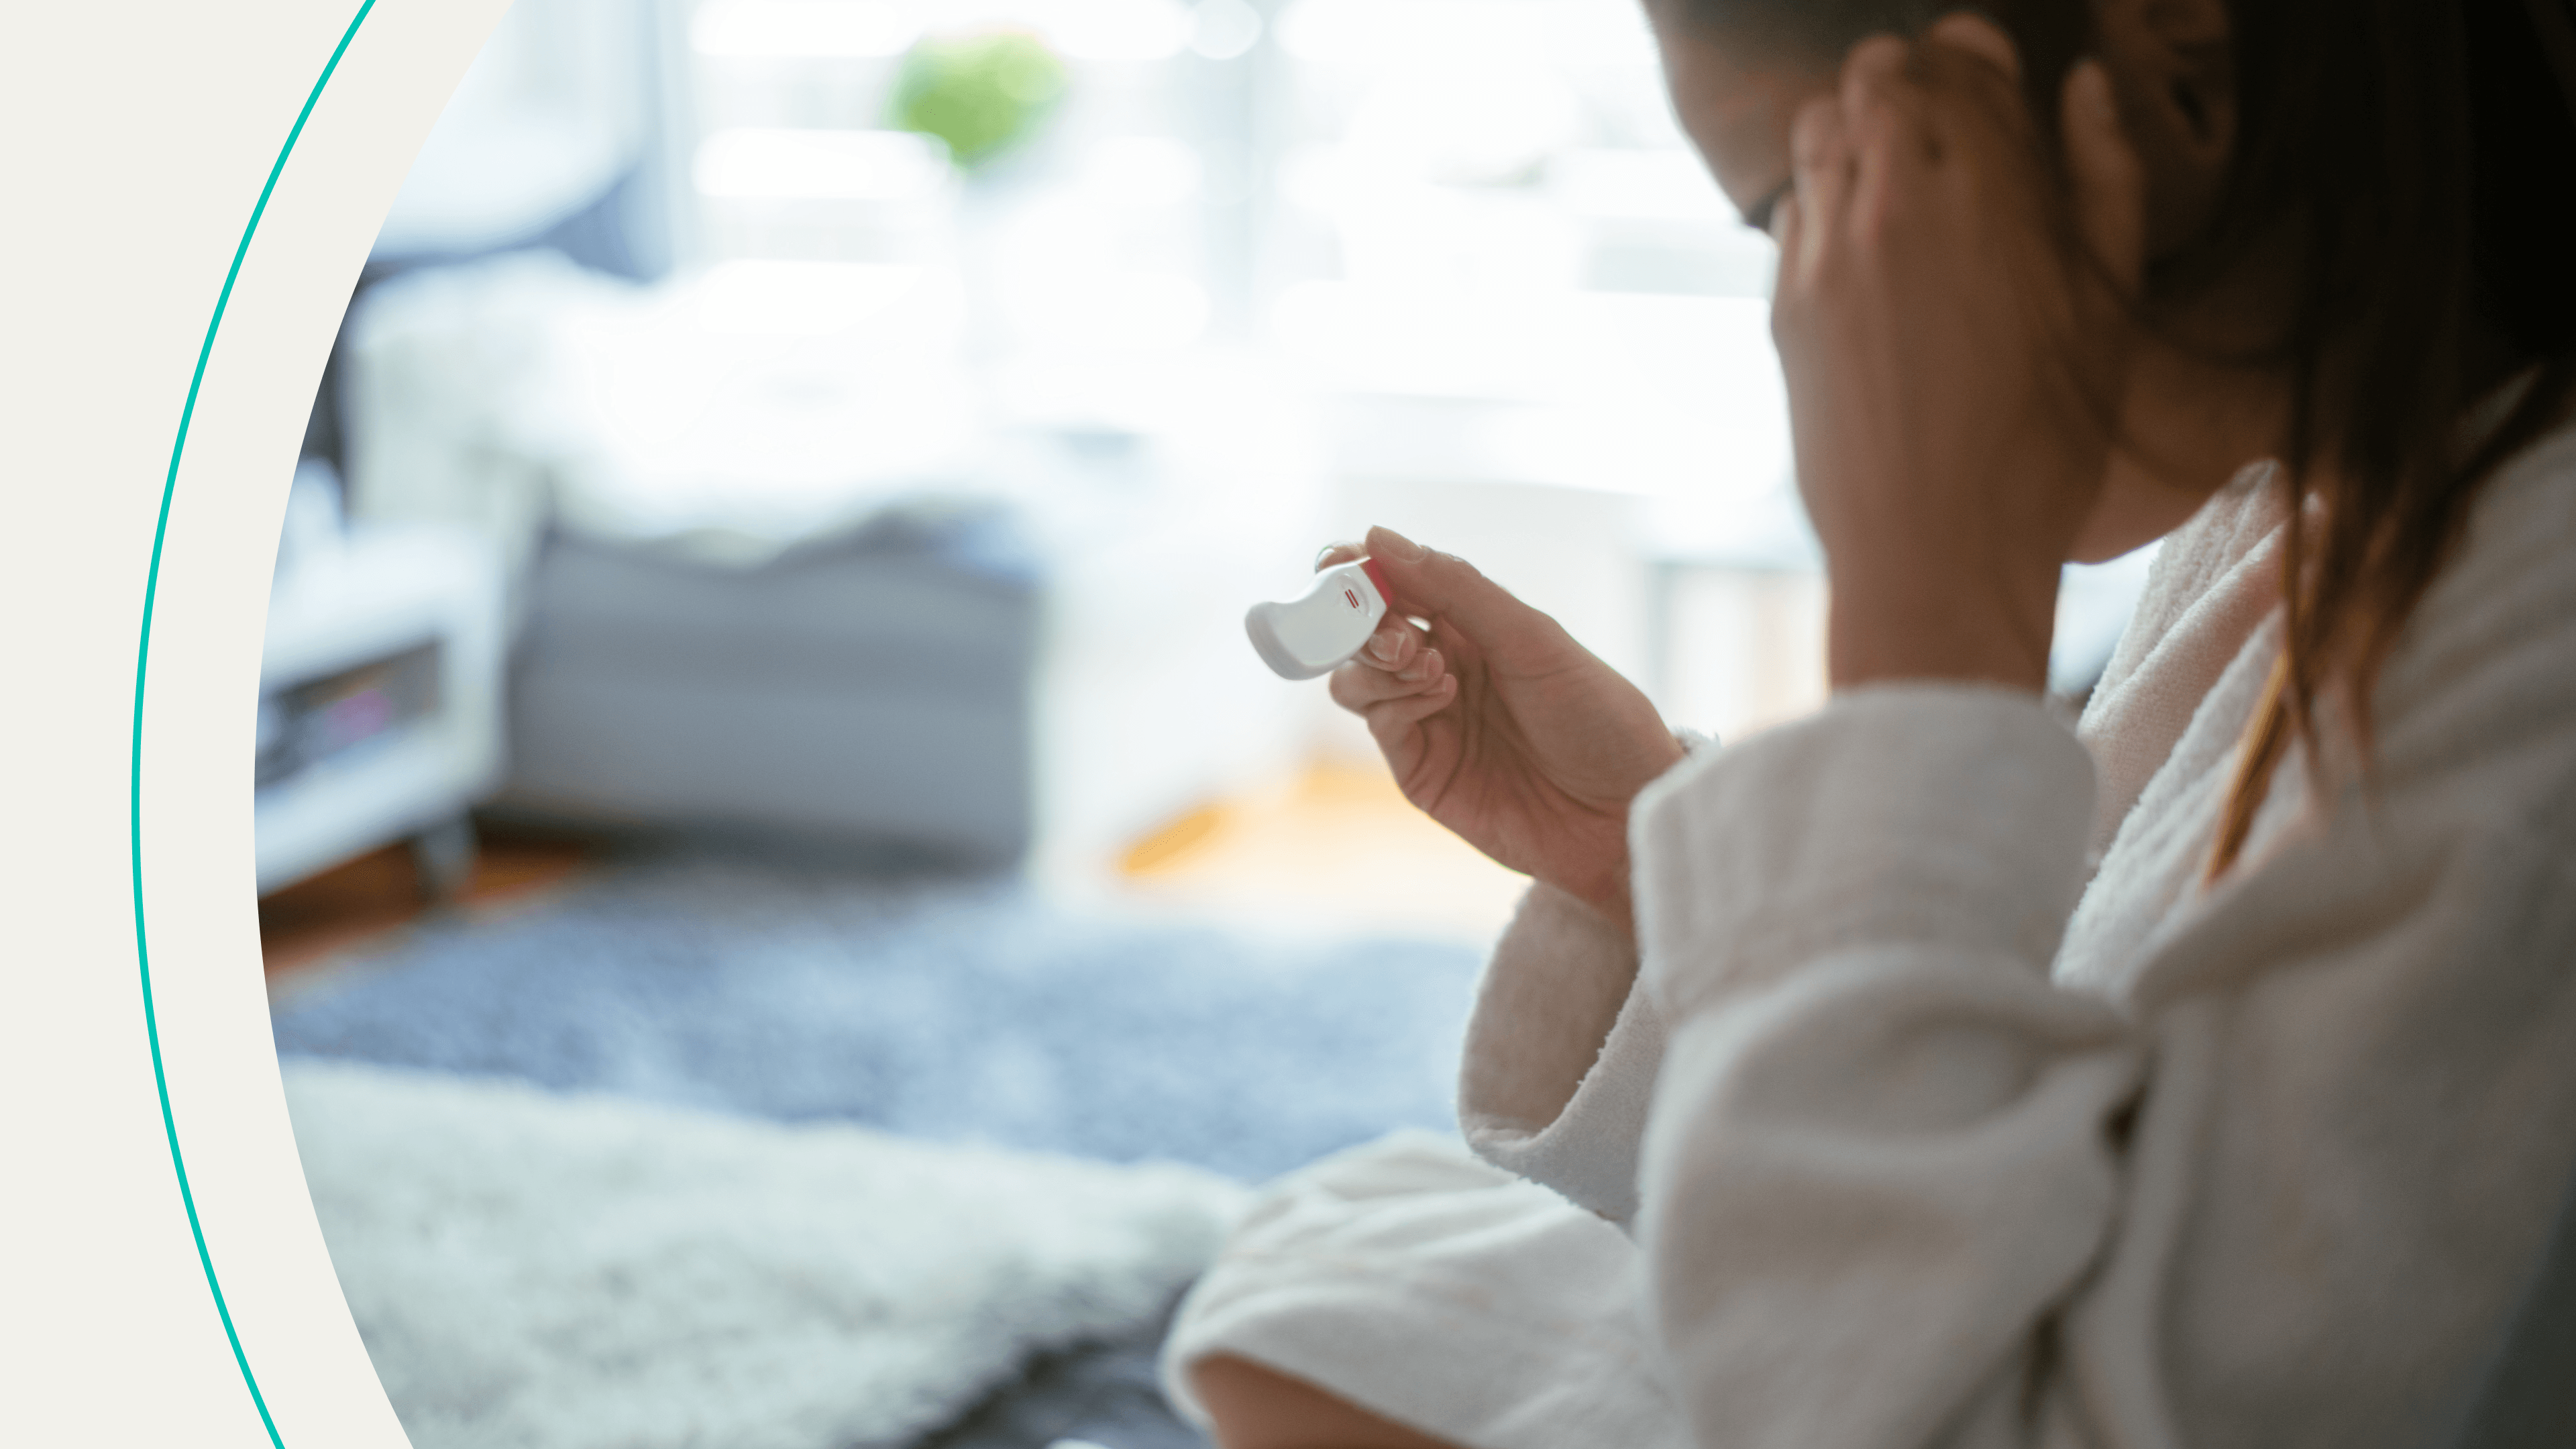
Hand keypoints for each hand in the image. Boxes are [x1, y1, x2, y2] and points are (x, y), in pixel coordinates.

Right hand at [1324, 526, 1684, 934]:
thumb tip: (1377, 539)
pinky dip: (1395, 702)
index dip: (1361, 571)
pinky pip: (1380, 724)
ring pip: (1356, 679)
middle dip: (1362, 620)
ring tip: (1426, 664)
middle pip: (1364, 632)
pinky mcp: (1421, 772)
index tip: (1340, 563)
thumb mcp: (1533, 638)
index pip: (1396, 586)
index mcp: (1473, 626)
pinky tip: (1441, 696)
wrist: (1625, 813)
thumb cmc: (1598, 717)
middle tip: (1396, 631)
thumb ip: (1455, 588)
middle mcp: (1442, 669)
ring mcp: (1427, 722)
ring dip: (1376, 662)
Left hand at [1770, 14, 2144, 691]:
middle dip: (1909, 80)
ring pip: (1818, 129)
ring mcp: (1826, 254)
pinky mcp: (1784, 305)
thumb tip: (2084, 90)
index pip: (1957, 60)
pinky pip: (1794, 208)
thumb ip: (2105, 185)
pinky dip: (1824, 199)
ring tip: (1897, 170)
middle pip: (1877, 77)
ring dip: (1855, 129)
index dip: (1971, 56)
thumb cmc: (2043, 447)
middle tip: (1940, 117)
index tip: (1986, 75)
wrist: (1935, 553)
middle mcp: (1893, 206)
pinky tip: (1863, 240)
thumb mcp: (2108, 313)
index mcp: (1986, 194)